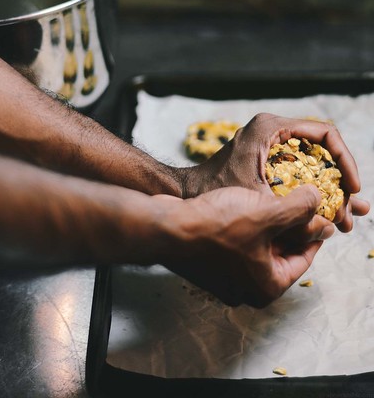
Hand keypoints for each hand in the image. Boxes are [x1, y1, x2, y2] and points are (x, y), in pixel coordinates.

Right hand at [159, 182, 330, 307]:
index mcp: (266, 286)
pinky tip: (243, 202)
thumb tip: (318, 201)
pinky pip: (238, 244)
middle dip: (289, 224)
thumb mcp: (266, 213)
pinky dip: (246, 225)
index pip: (304, 257)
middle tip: (296, 199)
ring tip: (271, 196)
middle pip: (281, 252)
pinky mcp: (209, 262)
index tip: (319, 210)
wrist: (165, 226)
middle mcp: (246, 288)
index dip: (315, 229)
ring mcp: (225, 277)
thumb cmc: (214, 226)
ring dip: (267, 222)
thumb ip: (299, 209)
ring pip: (258, 246)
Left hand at [181, 113, 369, 232]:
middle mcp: (273, 131)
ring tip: (346, 220)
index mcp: (271, 128)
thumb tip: (329, 224)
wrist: (185, 195)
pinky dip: (313, 194)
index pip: (325, 134)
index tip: (353, 187)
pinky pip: (300, 173)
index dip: (345, 160)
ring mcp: (270, 145)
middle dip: (341, 182)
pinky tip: (326, 217)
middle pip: (322, 151)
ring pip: (313, 164)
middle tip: (354, 209)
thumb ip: (294, 211)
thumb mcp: (259, 202)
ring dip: (330, 191)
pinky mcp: (267, 160)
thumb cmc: (214, 192)